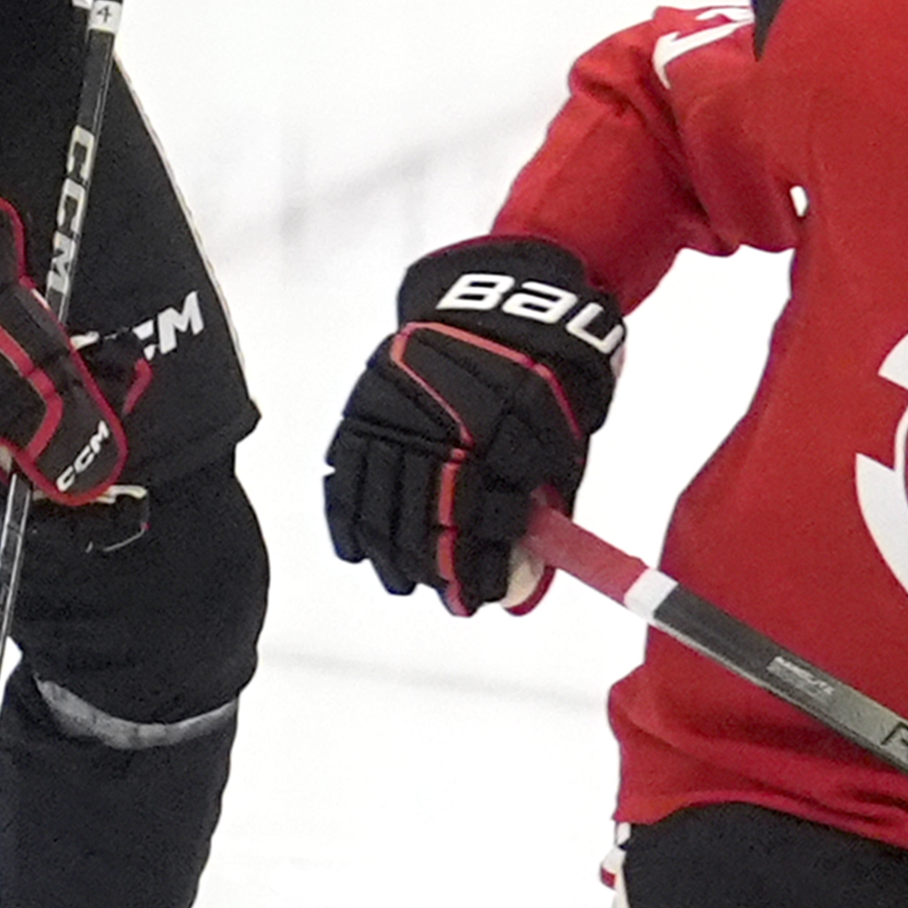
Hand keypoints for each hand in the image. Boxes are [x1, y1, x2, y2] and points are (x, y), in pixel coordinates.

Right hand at [324, 237, 621, 613]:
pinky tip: (357, 550)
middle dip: (434, 565)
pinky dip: (349, 515)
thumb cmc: (547, 384)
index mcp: (495, 430)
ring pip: (379, 497)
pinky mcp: (365, 404)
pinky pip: (346, 470)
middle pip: (421, 514)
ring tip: (404, 582)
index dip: (475, 566)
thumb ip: (544, 516)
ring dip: (390, 550)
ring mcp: (394, 411)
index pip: (474, 518)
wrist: (504, 310)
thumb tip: (524, 591)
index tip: (481, 597)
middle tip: (448, 596)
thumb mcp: (561, 447)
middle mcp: (438, 421)